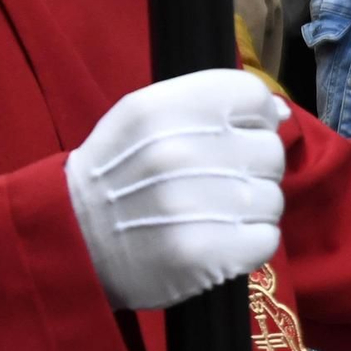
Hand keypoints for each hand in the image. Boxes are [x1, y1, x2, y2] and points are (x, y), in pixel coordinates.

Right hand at [65, 69, 289, 309]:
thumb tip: (278, 112)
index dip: (253, 119)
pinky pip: (266, 239)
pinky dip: (248, 243)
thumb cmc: (115, 173)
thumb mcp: (143, 117)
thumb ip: (210, 104)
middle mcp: (181, 151)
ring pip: (271, 198)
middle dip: (251, 168)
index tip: (233, 137)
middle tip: (216, 183)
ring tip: (212, 214)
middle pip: (269, 151)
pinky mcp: (207, 253)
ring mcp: (195, 204)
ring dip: (249, 209)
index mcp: (166, 108)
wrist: (72, 240)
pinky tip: (217, 240)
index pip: (253, 97)